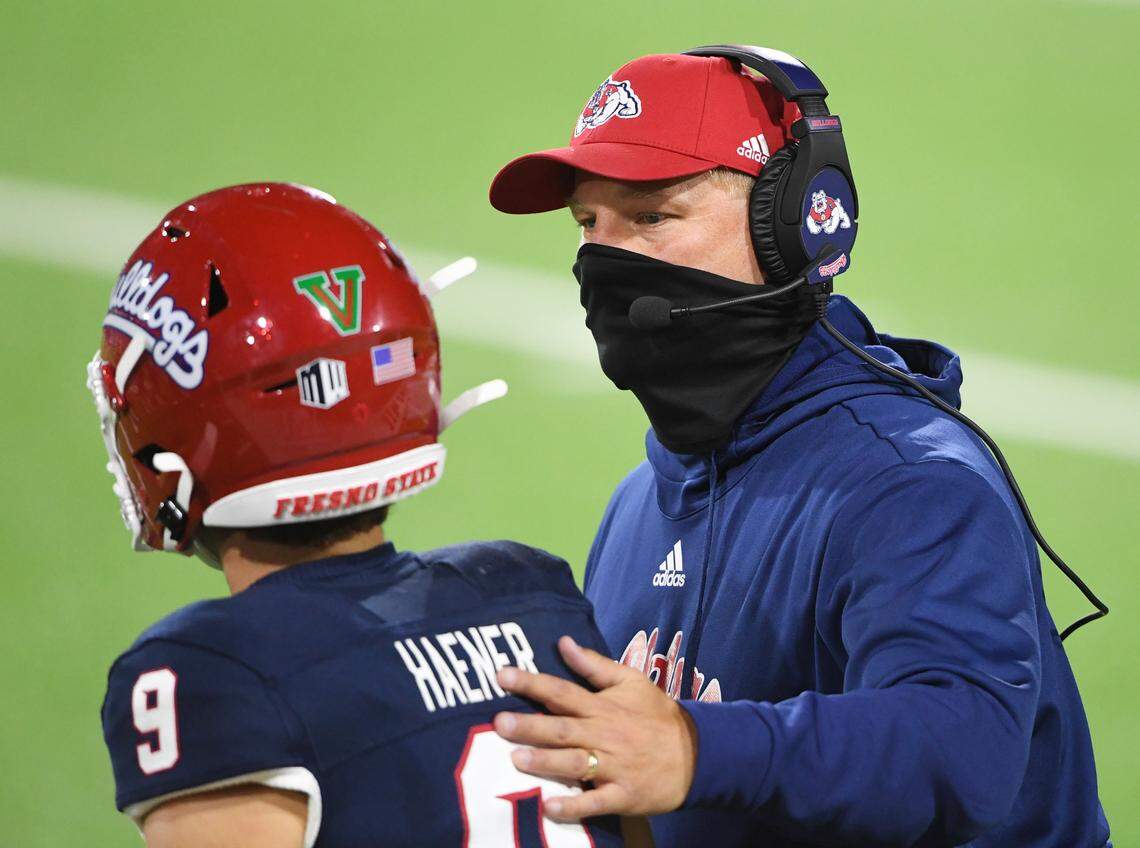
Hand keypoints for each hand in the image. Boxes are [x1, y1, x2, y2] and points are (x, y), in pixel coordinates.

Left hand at [493, 635, 697, 821]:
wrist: (697, 754)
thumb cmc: (657, 715)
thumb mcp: (631, 681)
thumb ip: (594, 665)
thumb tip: (563, 641)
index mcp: (603, 706)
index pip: (562, 691)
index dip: (531, 683)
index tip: (502, 675)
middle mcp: (604, 735)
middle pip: (562, 728)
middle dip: (530, 725)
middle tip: (499, 722)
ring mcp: (613, 767)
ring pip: (574, 763)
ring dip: (545, 762)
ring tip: (515, 759)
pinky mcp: (622, 795)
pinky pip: (595, 802)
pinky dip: (573, 806)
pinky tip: (549, 807)